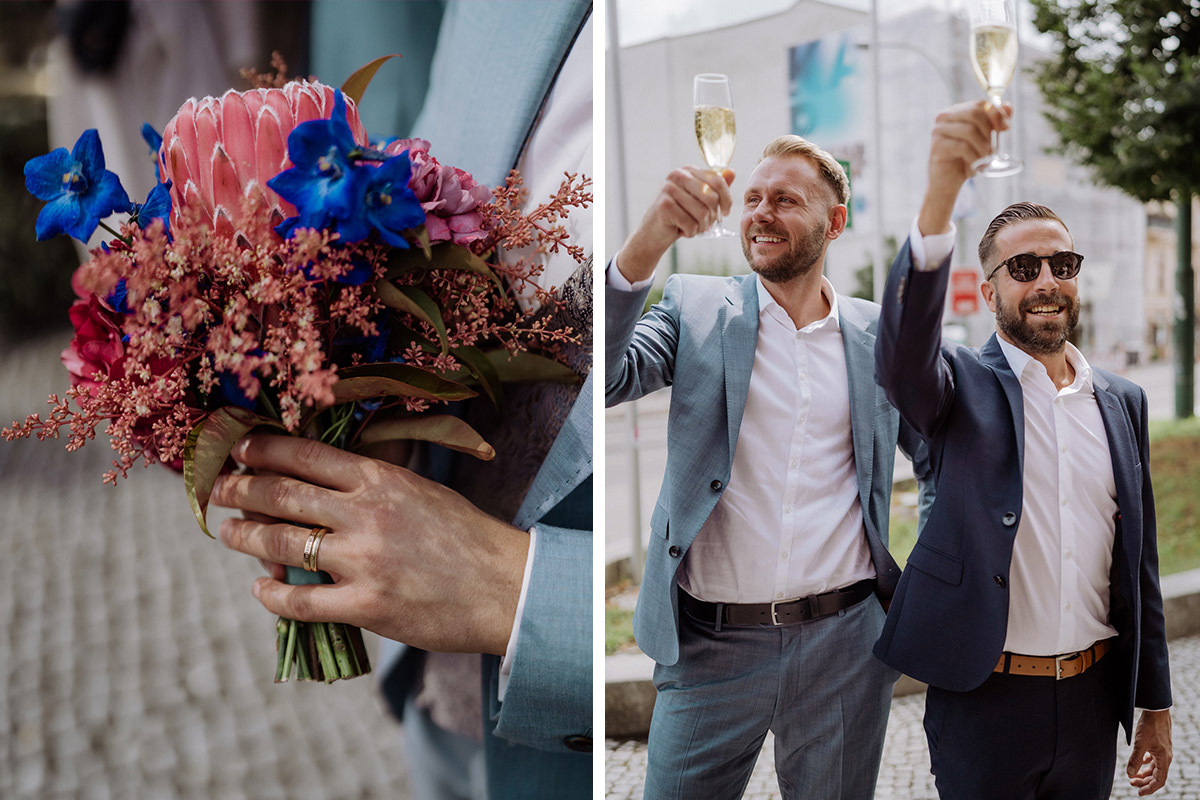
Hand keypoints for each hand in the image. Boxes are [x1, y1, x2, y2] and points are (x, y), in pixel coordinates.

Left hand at [210, 434, 528, 656]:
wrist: (507, 587)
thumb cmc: (467, 538)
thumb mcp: (421, 490)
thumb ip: (372, 487)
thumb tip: (317, 487)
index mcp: (382, 479)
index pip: (306, 455)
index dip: (263, 450)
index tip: (240, 449)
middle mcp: (367, 514)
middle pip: (282, 494)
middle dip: (239, 488)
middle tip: (217, 488)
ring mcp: (363, 561)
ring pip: (280, 543)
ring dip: (245, 536)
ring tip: (229, 532)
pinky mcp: (366, 606)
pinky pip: (299, 600)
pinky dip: (271, 594)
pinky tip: (261, 588)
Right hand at [617, 165, 734, 282]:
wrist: (653, 233)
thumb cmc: (679, 216)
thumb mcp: (699, 200)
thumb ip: (715, 187)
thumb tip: (731, 172)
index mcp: (688, 171)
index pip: (717, 181)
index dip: (727, 199)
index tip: (725, 212)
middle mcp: (677, 175)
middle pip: (712, 197)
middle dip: (712, 216)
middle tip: (703, 224)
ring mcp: (669, 189)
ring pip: (702, 213)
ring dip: (701, 227)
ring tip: (692, 228)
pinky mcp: (664, 206)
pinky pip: (691, 223)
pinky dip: (690, 232)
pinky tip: (681, 231)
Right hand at [917, 100, 1010, 235]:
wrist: (948, 182)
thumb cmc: (966, 158)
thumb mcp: (985, 139)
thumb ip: (996, 121)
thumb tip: (1009, 105)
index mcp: (955, 111)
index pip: (980, 104)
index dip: (996, 114)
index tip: (1005, 128)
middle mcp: (943, 117)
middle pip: (974, 113)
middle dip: (989, 131)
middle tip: (993, 148)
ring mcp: (938, 131)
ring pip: (969, 130)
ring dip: (983, 147)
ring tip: (985, 159)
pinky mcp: (937, 147)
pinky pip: (962, 147)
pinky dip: (973, 157)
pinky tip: (974, 165)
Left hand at [1127, 709, 1171, 794]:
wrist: (1156, 710)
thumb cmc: (1150, 726)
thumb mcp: (1140, 744)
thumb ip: (1135, 759)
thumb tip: (1130, 774)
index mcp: (1164, 759)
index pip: (1159, 781)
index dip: (1149, 788)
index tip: (1138, 792)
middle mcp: (1166, 757)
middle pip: (1156, 775)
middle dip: (1144, 781)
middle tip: (1131, 783)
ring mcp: (1163, 751)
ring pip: (1155, 767)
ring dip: (1144, 773)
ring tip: (1132, 776)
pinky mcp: (1159, 744)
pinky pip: (1154, 759)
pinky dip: (1146, 763)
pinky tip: (1139, 762)